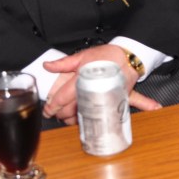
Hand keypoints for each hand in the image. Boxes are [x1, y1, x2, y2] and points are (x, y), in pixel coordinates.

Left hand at [42, 43, 160, 123]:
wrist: (131, 56)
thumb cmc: (108, 54)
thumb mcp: (83, 55)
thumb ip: (64, 63)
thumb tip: (47, 65)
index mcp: (83, 79)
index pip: (63, 97)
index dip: (53, 106)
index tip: (48, 110)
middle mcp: (93, 90)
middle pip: (72, 109)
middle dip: (62, 114)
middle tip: (56, 114)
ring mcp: (104, 98)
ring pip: (86, 115)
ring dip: (75, 120)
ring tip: (68, 119)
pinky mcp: (114, 102)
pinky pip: (102, 115)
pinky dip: (97, 120)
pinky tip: (89, 124)